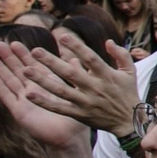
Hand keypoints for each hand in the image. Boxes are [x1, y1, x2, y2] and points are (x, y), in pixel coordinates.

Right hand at [0, 42, 91, 151]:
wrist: (69, 137)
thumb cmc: (74, 116)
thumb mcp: (75, 92)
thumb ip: (73, 75)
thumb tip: (76, 58)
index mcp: (46, 84)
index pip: (32, 65)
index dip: (23, 54)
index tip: (15, 42)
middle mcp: (33, 90)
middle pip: (17, 70)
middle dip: (7, 58)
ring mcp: (24, 100)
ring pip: (9, 81)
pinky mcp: (19, 111)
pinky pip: (7, 97)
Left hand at [3, 30, 140, 134]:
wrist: (129, 121)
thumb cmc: (128, 93)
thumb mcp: (130, 71)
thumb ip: (121, 54)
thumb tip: (108, 41)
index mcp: (106, 75)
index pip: (90, 58)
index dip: (77, 47)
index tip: (62, 36)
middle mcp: (94, 88)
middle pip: (70, 73)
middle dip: (51, 62)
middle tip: (35, 51)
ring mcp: (85, 102)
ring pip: (60, 90)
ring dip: (42, 80)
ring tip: (26, 70)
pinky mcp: (79, 114)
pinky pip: (58, 107)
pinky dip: (44, 101)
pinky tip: (29, 94)